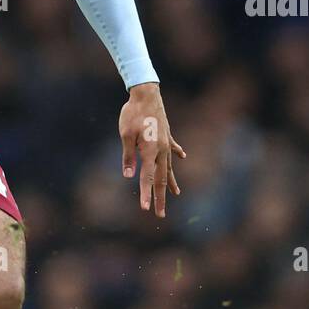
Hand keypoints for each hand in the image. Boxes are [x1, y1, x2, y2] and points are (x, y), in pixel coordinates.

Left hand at [118, 82, 185, 217]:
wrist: (146, 93)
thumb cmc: (133, 113)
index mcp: (150, 151)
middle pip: (162, 178)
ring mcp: (166, 142)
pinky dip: (177, 154)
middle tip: (160, 214)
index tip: (145, 209)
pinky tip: (182, 158)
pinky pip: (173, 148)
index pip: (148, 178)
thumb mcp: (125, 134)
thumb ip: (128, 156)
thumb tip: (128, 175)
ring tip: (176, 195)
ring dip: (171, 182)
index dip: (146, 194)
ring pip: (169, 166)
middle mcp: (161, 149)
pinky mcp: (166, 134)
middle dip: (160, 197)